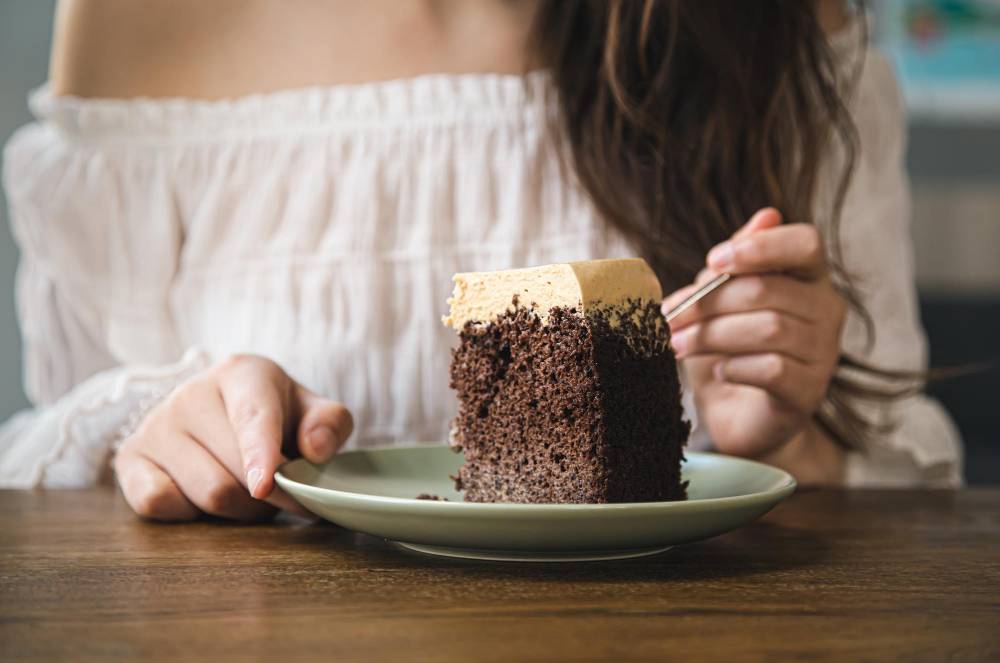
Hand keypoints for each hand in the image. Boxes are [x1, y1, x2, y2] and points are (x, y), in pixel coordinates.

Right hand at [114, 354, 353, 520]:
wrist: (215, 407)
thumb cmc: (273, 412)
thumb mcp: (309, 409)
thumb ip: (329, 424)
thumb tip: (315, 449)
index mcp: (242, 374)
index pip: (252, 417)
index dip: (261, 454)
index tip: (265, 485)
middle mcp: (190, 394)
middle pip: (235, 475)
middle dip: (269, 498)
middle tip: (284, 493)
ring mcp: (155, 426)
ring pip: (206, 495)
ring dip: (239, 510)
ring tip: (249, 490)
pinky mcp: (130, 458)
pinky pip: (161, 504)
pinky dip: (191, 513)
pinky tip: (203, 491)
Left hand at [662, 208, 845, 462]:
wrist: (736, 412)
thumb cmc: (728, 346)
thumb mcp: (721, 298)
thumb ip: (735, 262)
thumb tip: (766, 214)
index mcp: (808, 277)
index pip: (806, 243)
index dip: (760, 247)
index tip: (712, 261)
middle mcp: (827, 310)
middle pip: (767, 290)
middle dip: (708, 303)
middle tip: (670, 318)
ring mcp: (824, 353)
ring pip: (768, 329)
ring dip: (711, 335)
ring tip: (679, 345)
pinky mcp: (810, 392)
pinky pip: (772, 369)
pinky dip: (734, 367)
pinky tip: (718, 370)